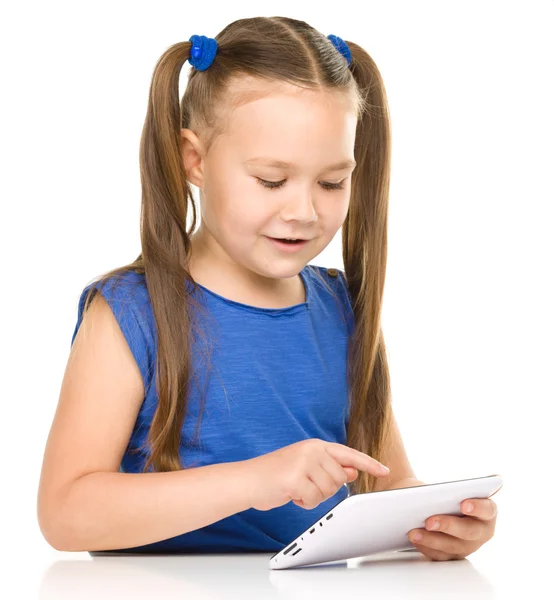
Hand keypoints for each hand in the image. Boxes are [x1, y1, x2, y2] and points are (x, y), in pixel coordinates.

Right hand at [243, 438, 389, 511]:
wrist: (247, 479)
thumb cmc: (276, 475)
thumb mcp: (305, 466)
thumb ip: (328, 467)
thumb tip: (352, 470)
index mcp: (315, 445)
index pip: (348, 453)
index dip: (368, 463)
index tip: (384, 470)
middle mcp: (311, 449)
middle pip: (340, 478)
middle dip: (326, 488)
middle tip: (306, 485)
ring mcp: (303, 462)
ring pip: (328, 490)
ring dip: (313, 497)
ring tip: (296, 489)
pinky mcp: (295, 478)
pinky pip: (314, 500)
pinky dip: (304, 503)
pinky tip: (291, 495)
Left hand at [407, 497, 497, 560]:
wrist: (431, 500)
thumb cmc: (444, 492)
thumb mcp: (449, 487)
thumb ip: (450, 489)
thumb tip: (430, 492)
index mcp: (487, 511)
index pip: (488, 510)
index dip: (477, 508)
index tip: (463, 504)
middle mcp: (482, 531)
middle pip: (469, 531)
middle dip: (448, 526)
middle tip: (429, 522)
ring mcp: (469, 545)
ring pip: (453, 546)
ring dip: (432, 540)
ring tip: (414, 533)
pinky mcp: (454, 555)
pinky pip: (441, 555)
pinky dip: (426, 547)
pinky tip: (414, 539)